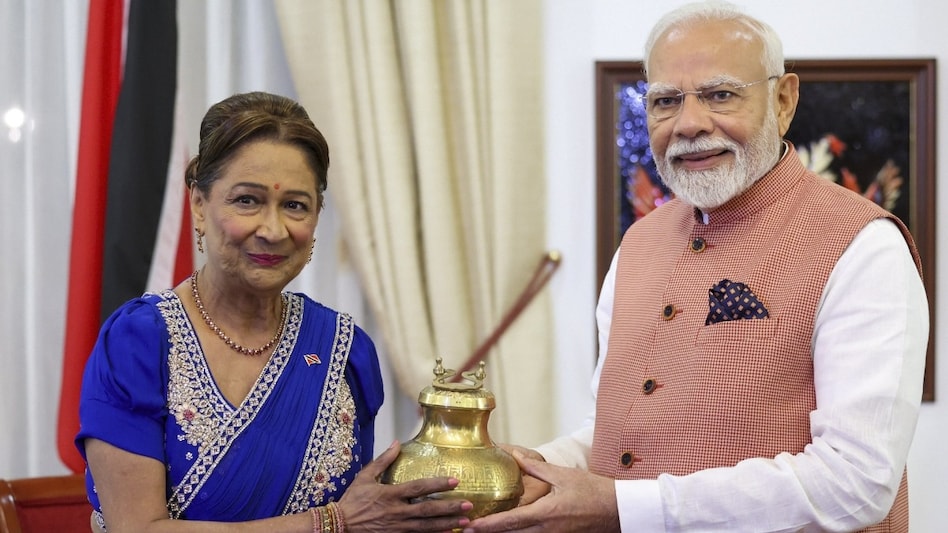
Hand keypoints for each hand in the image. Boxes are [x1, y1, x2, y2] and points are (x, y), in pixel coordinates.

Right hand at [337, 441, 473, 532]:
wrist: (338, 526)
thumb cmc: (352, 501)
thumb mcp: (364, 477)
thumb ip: (382, 460)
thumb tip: (396, 443)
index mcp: (390, 494)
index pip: (418, 488)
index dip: (437, 484)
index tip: (454, 481)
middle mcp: (397, 512)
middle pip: (428, 510)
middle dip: (449, 508)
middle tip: (468, 505)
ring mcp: (397, 527)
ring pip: (426, 527)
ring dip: (446, 524)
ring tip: (465, 522)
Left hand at [461, 451, 618, 532]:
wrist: (619, 511)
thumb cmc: (594, 491)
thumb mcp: (563, 475)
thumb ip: (536, 468)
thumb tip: (515, 456)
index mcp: (545, 514)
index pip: (509, 522)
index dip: (487, 526)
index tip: (469, 526)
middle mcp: (546, 531)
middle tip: (465, 529)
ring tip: (482, 530)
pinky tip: (509, 529)